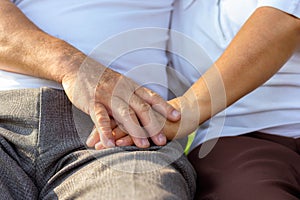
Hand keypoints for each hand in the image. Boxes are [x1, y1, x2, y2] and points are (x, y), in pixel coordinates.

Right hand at [62, 57, 180, 147]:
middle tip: (163, 140)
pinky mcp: (92, 102)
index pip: (151, 96)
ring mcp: (107, 96)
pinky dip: (105, 131)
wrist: (76, 65)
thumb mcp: (120, 83)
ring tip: (144, 145)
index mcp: (130, 86)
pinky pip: (100, 118)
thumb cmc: (101, 78)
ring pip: (124, 114)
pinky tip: (110, 144)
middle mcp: (122, 90)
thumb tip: (146, 109)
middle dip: (154, 125)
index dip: (164, 107)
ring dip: (135, 130)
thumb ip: (132, 95)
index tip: (177, 117)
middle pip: (141, 108)